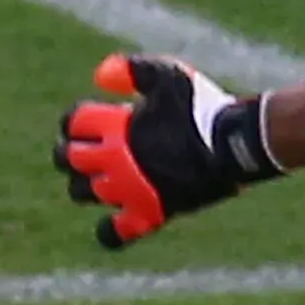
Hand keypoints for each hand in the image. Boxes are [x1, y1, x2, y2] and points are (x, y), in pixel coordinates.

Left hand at [54, 52, 283, 247]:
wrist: (236, 146)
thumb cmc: (204, 108)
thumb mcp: (171, 76)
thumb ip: (133, 70)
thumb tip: (100, 76)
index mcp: (117, 127)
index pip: (74, 122)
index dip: (75, 119)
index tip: (88, 120)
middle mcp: (116, 161)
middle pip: (68, 158)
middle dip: (69, 150)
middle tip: (83, 148)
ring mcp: (130, 190)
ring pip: (81, 193)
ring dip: (83, 183)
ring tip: (98, 176)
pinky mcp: (148, 214)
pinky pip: (114, 234)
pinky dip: (108, 231)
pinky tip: (110, 221)